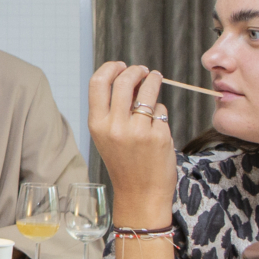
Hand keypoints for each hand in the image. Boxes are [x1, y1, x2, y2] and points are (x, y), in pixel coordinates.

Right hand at [89, 62, 177, 224]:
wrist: (140, 193)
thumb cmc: (124, 163)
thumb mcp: (107, 136)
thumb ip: (112, 110)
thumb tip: (130, 80)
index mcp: (97, 124)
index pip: (98, 83)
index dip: (110, 68)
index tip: (121, 65)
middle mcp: (115, 126)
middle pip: (124, 82)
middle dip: (135, 70)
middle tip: (142, 71)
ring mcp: (138, 131)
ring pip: (147, 91)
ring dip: (153, 80)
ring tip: (155, 79)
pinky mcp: (159, 136)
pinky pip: (161, 110)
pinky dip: (160, 111)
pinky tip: (158, 120)